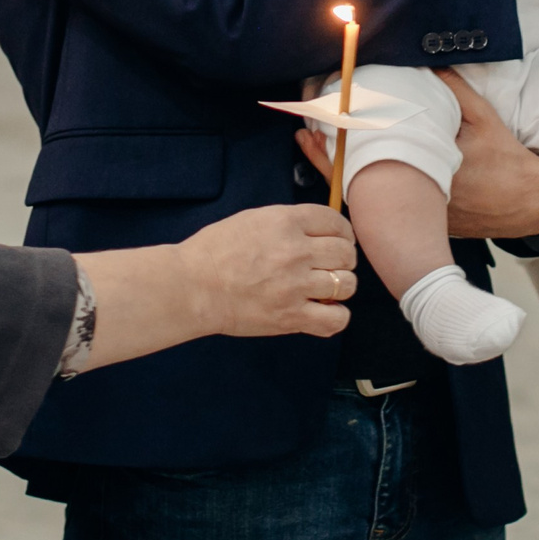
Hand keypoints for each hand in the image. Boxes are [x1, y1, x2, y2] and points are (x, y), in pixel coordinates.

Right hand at [181, 204, 356, 338]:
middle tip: (332, 265)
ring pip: (347, 284)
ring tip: (327, 289)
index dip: (343, 232)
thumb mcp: (253, 220)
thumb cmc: (214, 252)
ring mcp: (295, 285)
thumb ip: (288, 223)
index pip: (335, 221)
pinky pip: (336, 319)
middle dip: (344, 258)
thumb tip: (318, 232)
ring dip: (341, 286)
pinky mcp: (291, 317)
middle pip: (346, 253)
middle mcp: (296, 251)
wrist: (192, 287)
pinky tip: (325, 312)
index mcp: (286, 222)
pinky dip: (337, 317)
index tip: (340, 240)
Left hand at [298, 71, 538, 238]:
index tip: (322, 120)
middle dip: (330, 155)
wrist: (528, 203)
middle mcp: (417, 194)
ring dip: (341, 168)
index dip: (344, 136)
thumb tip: (430, 62)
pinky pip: (382, 202)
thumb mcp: (481, 117)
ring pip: (367, 192)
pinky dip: (362, 183)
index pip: (374, 151)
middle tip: (305, 133)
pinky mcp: (423, 221)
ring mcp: (418, 211)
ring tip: (314, 145)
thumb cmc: (505, 159)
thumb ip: (452, 89)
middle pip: (359, 176)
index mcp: (427, 165)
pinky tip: (345, 167)